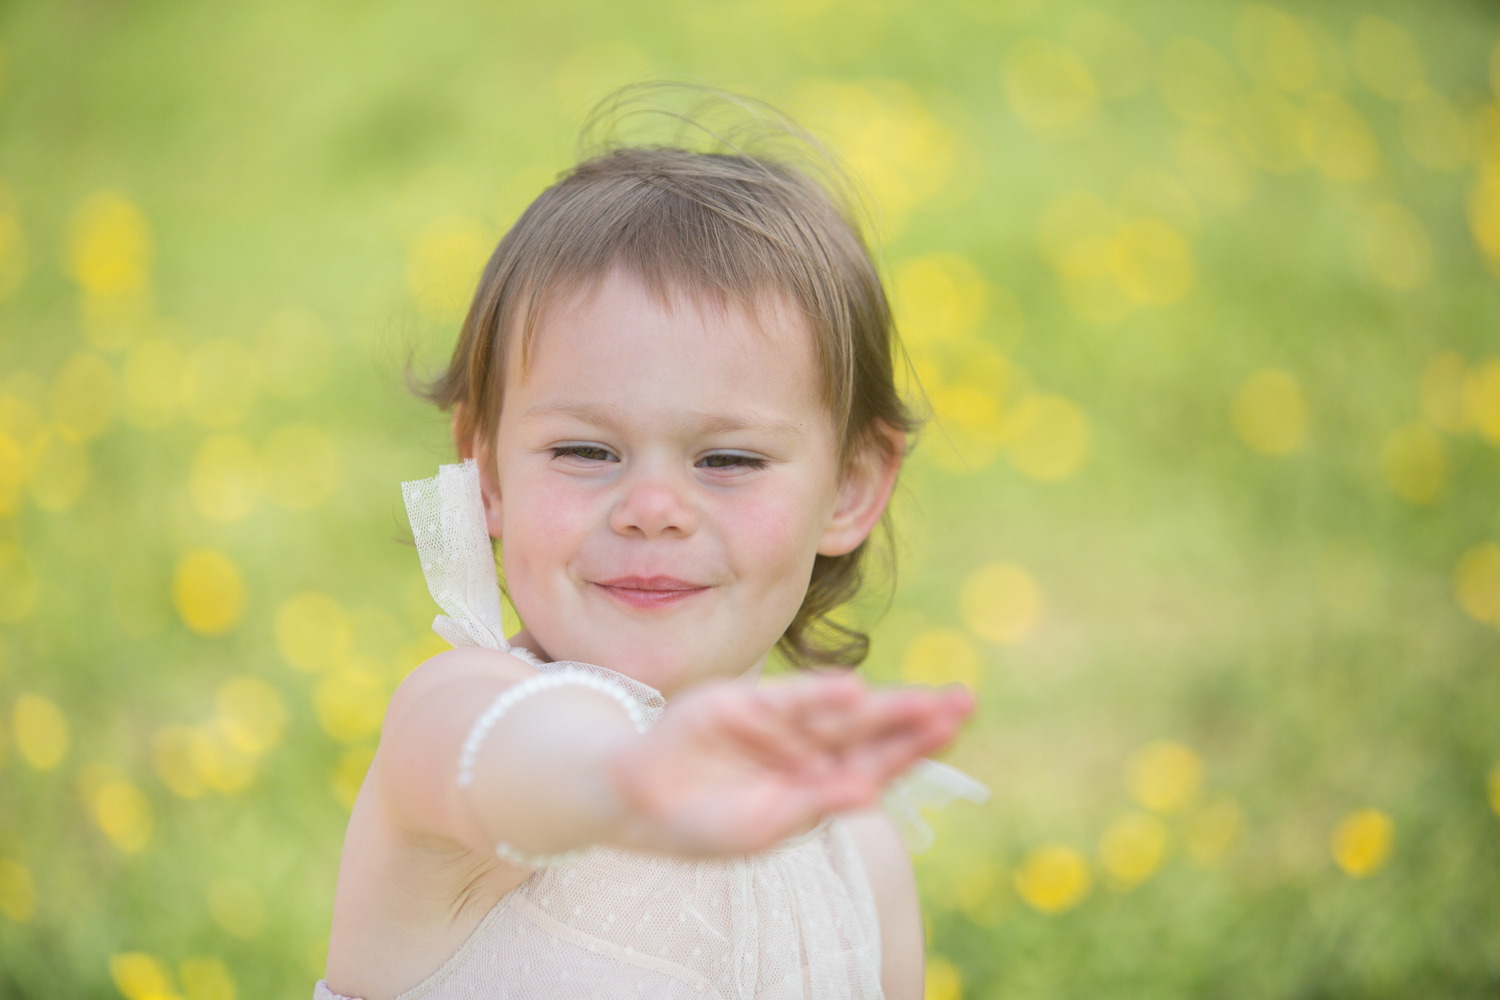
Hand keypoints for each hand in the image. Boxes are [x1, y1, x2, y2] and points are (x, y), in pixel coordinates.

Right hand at [607, 673, 972, 855]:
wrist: (637, 801)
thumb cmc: (705, 824)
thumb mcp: (767, 825)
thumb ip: (817, 804)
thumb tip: (871, 793)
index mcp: (819, 781)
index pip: (879, 762)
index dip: (917, 746)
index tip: (954, 728)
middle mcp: (807, 747)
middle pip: (871, 730)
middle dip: (916, 718)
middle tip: (963, 702)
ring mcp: (779, 723)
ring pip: (839, 713)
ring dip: (883, 707)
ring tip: (927, 702)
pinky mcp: (746, 703)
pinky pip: (790, 700)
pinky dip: (819, 696)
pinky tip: (853, 693)